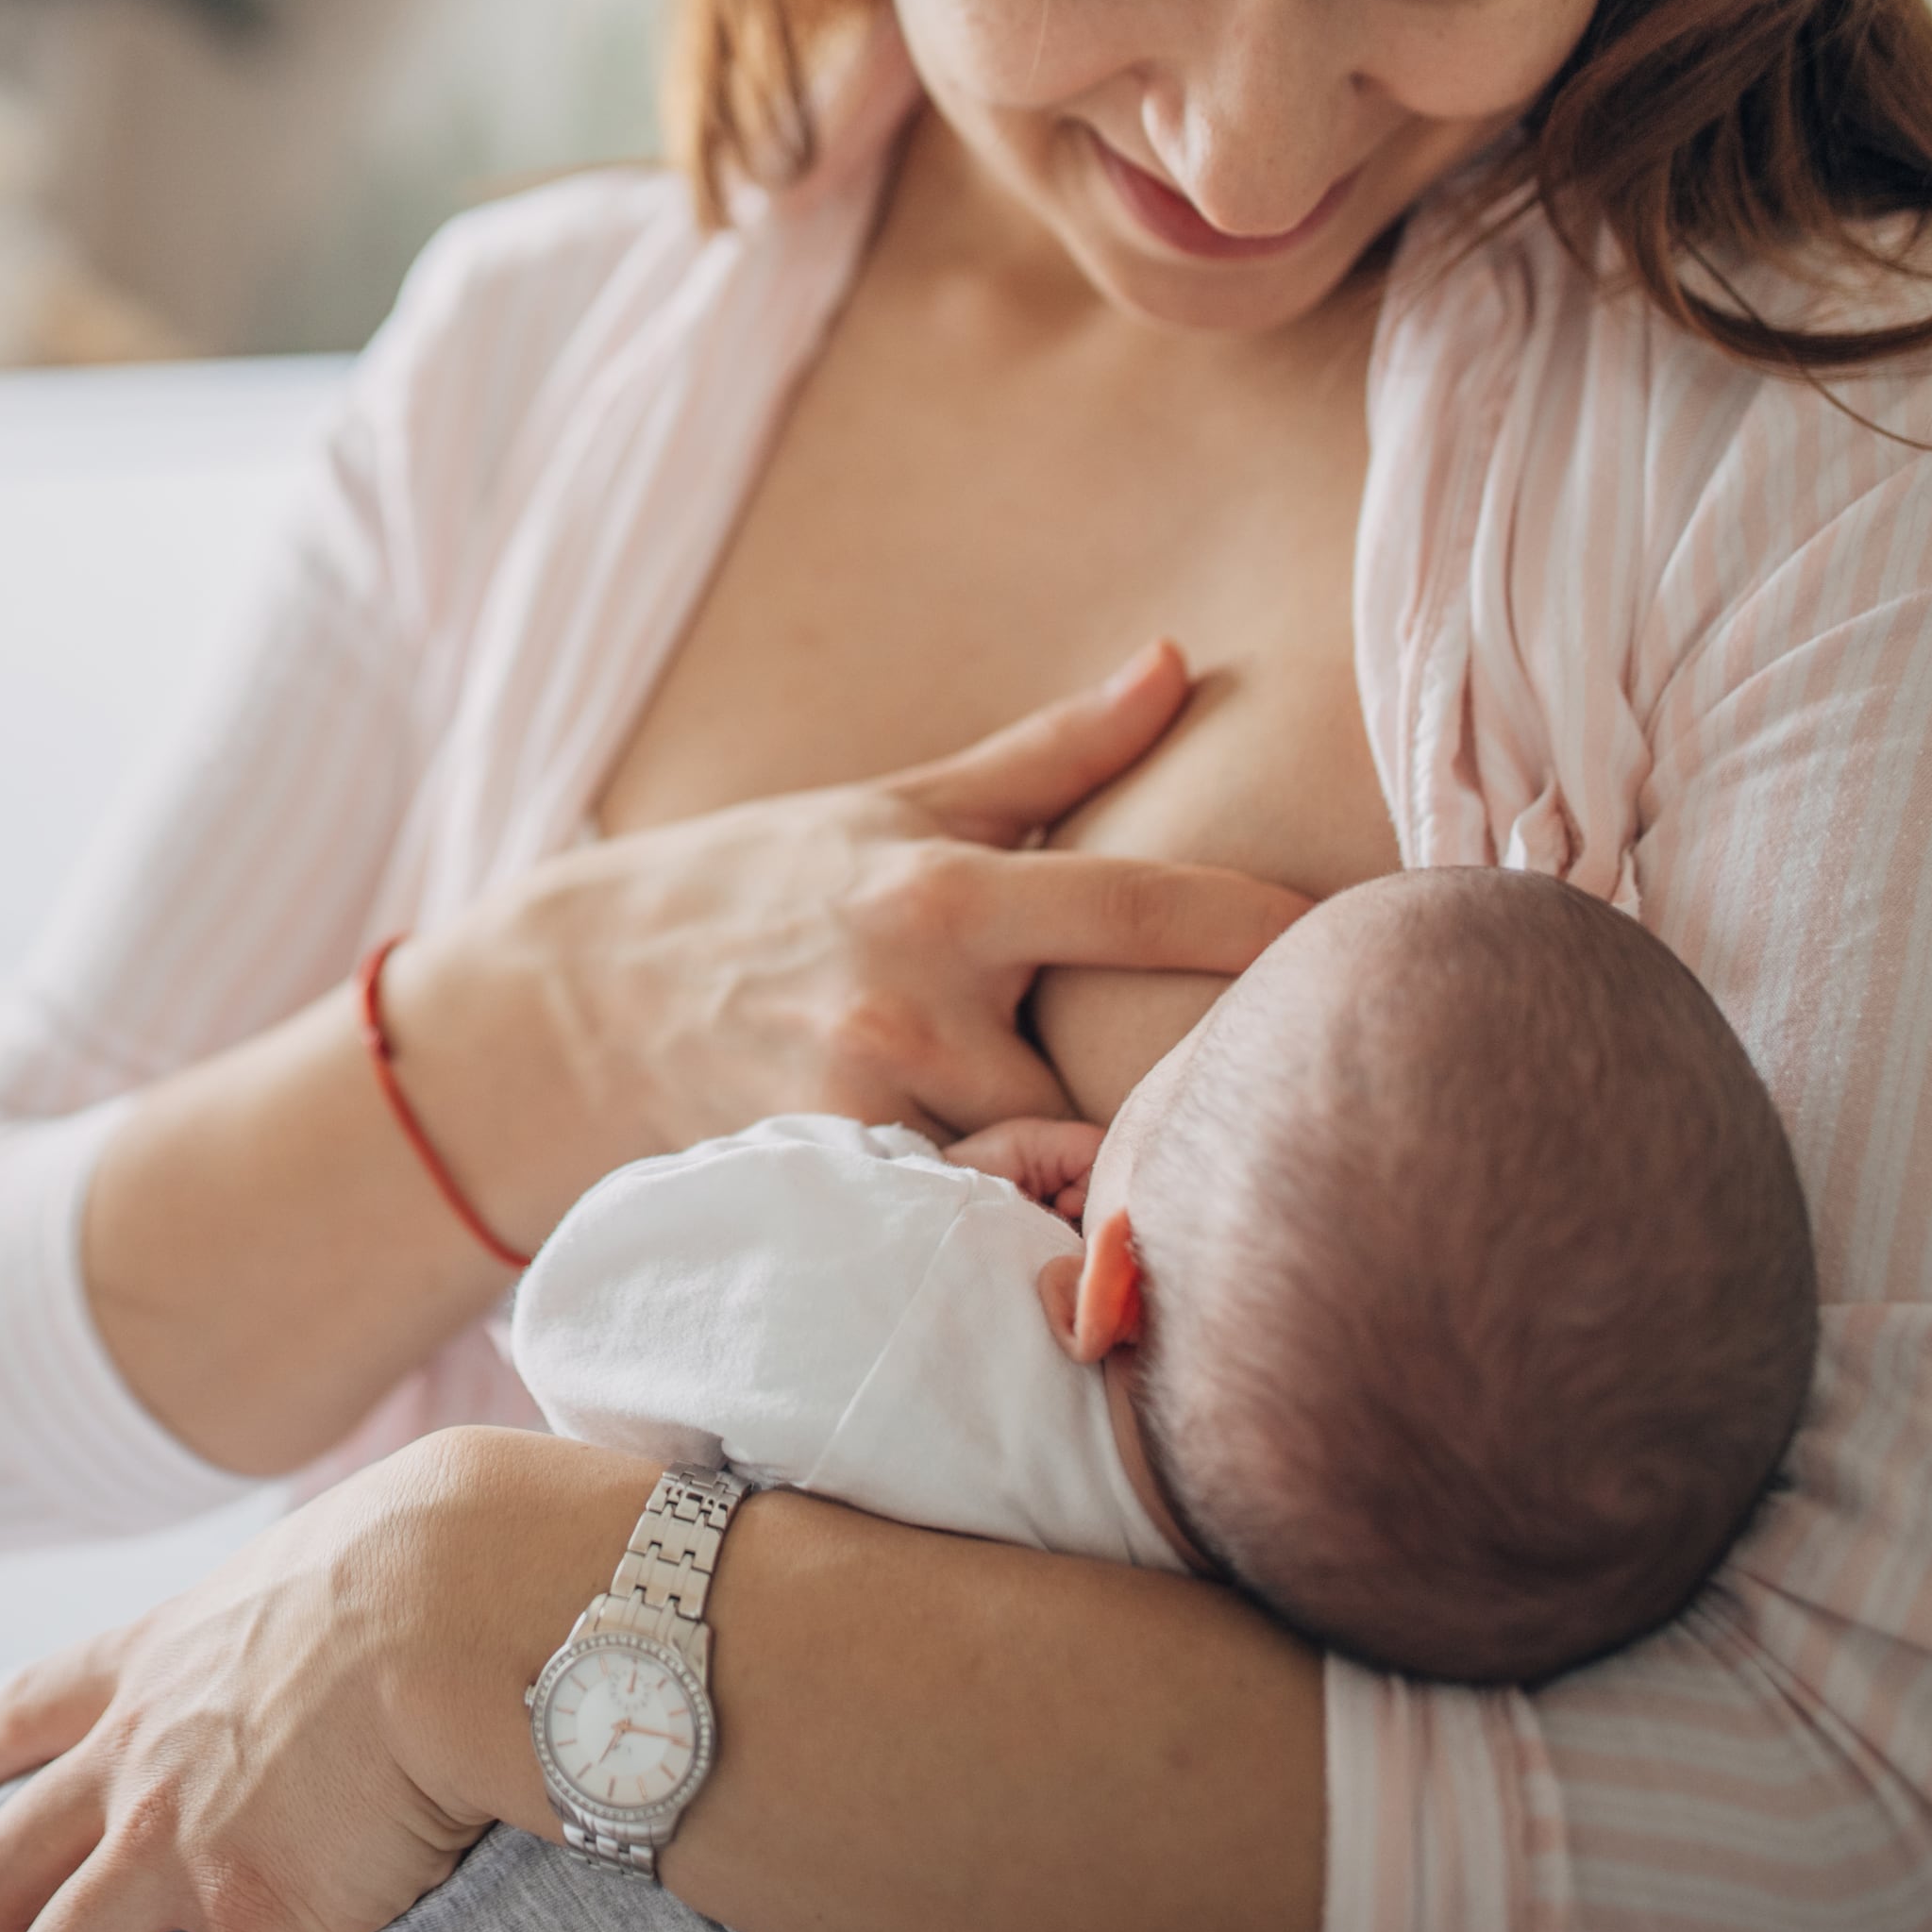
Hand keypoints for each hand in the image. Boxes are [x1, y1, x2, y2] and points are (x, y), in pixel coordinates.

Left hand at [0, 1445, 516, 1931]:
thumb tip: (352, 1609)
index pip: (34, 1708)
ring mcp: (176, 1844)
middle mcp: (137, 1759)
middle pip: (2, 1862)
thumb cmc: (420, 1557)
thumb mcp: (309, 1561)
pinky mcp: (255, 1918)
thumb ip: (288, 1614)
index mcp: (153, 1663)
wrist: (455, 1593)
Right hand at [396, 644, 1312, 1227]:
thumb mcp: (891, 804)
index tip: (1363, 943)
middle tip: (1301, 1114)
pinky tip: (1077, 1270)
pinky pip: (960, 1237)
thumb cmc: (750, 890)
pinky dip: (1016, 1246)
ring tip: (1207, 1215)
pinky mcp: (825, 1189)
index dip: (1266, 931)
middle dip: (1193, 1108)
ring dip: (1113, 1195)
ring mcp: (866, 1110)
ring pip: (1044, 1180)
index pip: (1145, 908)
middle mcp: (913, 1004)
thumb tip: (1173, 661)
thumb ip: (1050, 753)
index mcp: (944, 892)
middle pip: (1115, 1081)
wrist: (568, 1001)